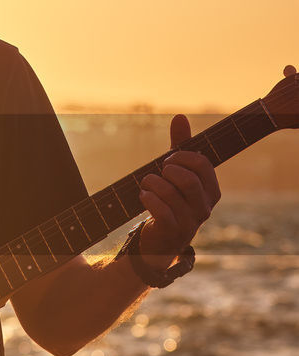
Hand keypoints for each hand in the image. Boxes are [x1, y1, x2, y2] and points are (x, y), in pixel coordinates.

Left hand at [137, 114, 220, 269]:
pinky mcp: (172, 233)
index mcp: (211, 191)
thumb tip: (180, 116)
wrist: (160, 239)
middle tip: (158, 171)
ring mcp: (190, 223)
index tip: (168, 159)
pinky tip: (144, 195)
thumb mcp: (176, 172)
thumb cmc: (171, 200)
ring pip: (171, 194)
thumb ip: (180, 146)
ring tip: (147, 183)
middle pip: (189, 180)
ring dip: (153, 183)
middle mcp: (205, 208)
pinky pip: (162, 212)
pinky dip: (149, 199)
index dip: (182, 157)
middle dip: (168, 170)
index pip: (203, 166)